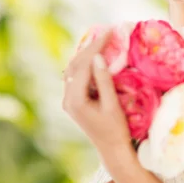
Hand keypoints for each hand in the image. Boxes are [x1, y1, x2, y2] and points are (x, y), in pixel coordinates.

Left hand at [62, 29, 131, 154]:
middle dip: (90, 47)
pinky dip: (86, 64)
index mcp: (75, 100)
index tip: (109, 32)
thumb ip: (104, 81)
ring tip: (101, 39)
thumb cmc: (116, 130)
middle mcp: (67, 99)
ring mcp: (69, 100)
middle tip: (106, 32)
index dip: (96, 47)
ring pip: (74, 69)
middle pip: (75, 65)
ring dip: (86, 54)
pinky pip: (77, 77)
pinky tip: (96, 56)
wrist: (111, 150)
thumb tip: (98, 57)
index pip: (83, 65)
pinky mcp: (74, 101)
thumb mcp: (112, 105)